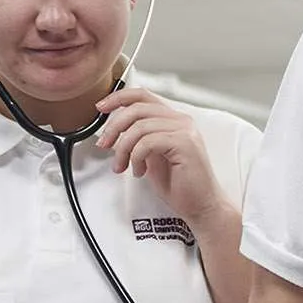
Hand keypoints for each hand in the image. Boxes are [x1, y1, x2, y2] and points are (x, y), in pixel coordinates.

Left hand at [95, 88, 232, 223]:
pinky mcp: (184, 144)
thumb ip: (139, 138)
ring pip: (139, 127)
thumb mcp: (152, 156)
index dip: (118, 97)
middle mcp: (181, 120)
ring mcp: (185, 130)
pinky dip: (136, 158)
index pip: (143, 96)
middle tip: (104, 146)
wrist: (201, 206)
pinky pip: (147, 142)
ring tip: (123, 166)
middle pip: (137, 109)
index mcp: (174, 120)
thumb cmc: (179, 185)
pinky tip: (139, 171)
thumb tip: (115, 129)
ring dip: (123, 149)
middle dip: (114, 128)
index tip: (100, 107)